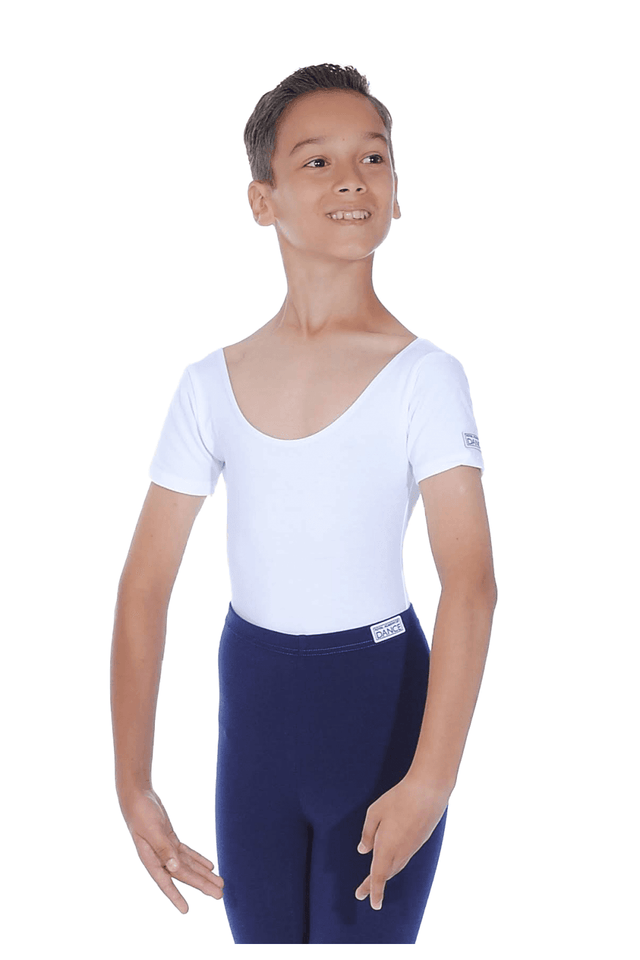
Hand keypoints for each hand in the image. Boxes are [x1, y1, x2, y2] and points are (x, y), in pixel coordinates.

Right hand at [118, 786, 223, 913]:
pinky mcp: (170, 839)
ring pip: (188, 865)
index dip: (176, 896)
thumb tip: (173, 869)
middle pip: (184, 874)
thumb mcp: (152, 830)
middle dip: (202, 884)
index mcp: (151, 859)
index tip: (185, 911)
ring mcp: (166, 849)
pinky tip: (209, 866)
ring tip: (219, 884)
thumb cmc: (141, 813)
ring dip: (204, 874)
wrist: (137, 796)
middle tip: (219, 895)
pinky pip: (187, 853)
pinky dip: (198, 859)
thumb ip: (163, 849)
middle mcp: (160, 857)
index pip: (167, 881)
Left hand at [354, 774, 449, 909]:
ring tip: (374, 880)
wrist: (429, 792)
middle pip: (386, 874)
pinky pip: (404, 857)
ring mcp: (412, 847)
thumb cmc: (398, 799)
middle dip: (374, 884)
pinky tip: (391, 858)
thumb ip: (367, 834)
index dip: (373, 891)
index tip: (372, 904)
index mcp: (386, 848)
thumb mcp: (374, 812)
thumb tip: (363, 850)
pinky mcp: (419, 841)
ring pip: (396, 866)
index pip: (378, 876)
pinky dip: (395, 863)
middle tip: (363, 893)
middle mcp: (400, 852)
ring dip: (385, 874)